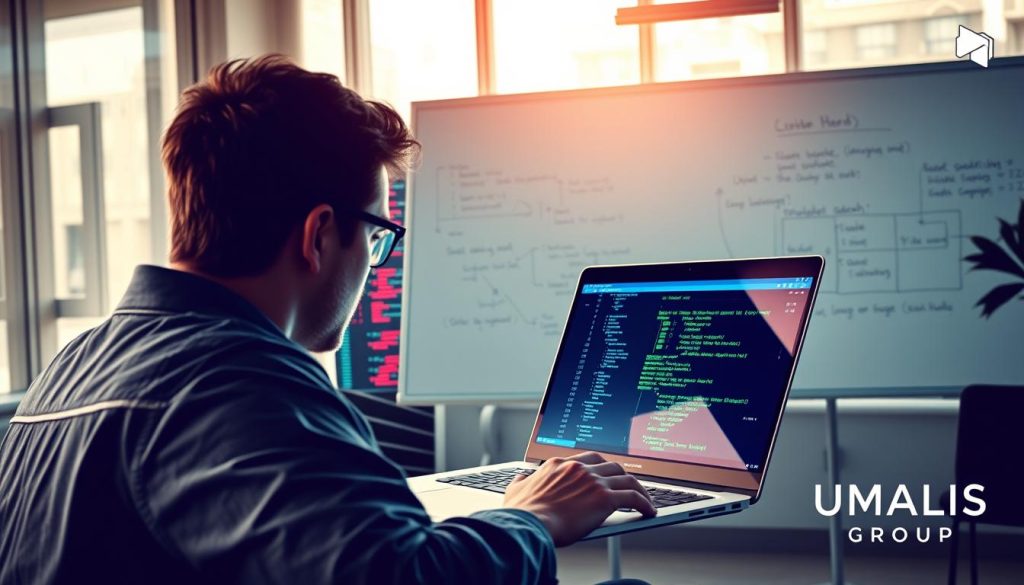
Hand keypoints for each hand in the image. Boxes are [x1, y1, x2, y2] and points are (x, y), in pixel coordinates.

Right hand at [502, 451, 655, 545]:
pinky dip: (644, 503)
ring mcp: (593, 481)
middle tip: (627, 485)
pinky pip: (633, 497)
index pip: (588, 459)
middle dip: (621, 475)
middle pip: (610, 465)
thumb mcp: (516, 489)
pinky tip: (648, 511)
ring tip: (644, 499)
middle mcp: (579, 468)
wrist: (529, 524)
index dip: (601, 467)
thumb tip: (521, 478)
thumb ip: (522, 480)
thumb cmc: (523, 512)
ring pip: (626, 478)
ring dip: (638, 488)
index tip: (606, 475)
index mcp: (560, 464)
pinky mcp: (604, 499)